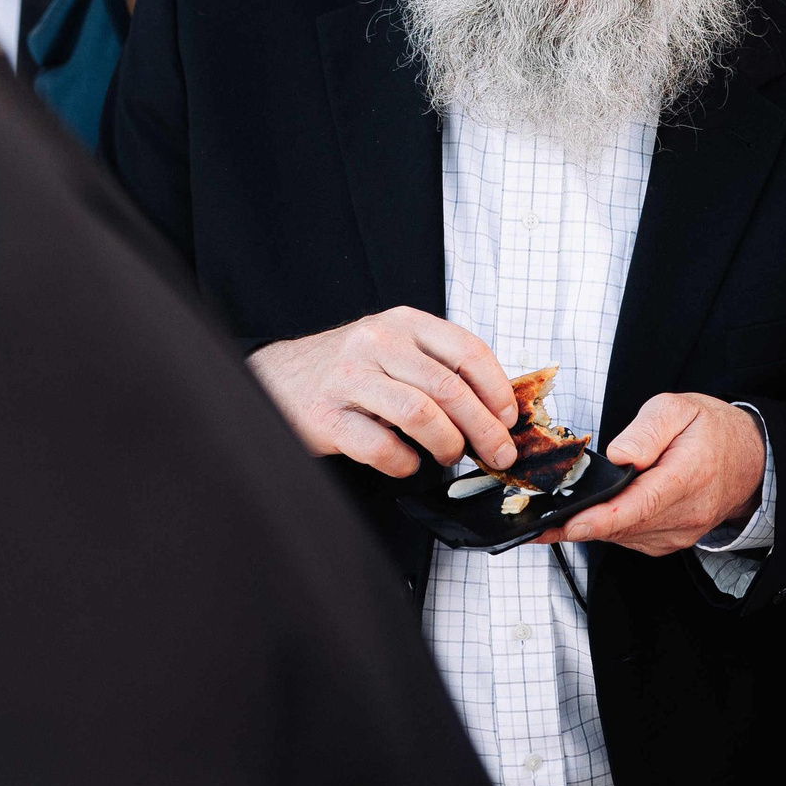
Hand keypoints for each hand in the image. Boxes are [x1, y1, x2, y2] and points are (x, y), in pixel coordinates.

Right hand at [246, 307, 518, 477]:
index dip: (497, 389)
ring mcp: (350, 378)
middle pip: (449, 388)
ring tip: (451, 456)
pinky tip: (408, 463)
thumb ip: (438, 367)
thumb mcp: (395, 349)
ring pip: (419, 413)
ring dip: (447, 443)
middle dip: (484, 428)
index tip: (509, 418)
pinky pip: (379, 445)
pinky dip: (403, 461)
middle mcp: (377, 343)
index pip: (467, 350)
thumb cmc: (349, 369)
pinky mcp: (327, 416)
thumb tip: (496, 409)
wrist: (276, 378)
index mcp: (404, 322)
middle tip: (499, 453)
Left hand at [535, 392, 764, 555]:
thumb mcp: (679, 408)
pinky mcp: (670, 542)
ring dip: (592, 525)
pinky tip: (597, 511)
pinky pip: (630, 539)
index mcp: (689, 476)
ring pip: (622, 536)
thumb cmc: (711, 430)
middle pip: (623, 525)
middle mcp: (687, 513)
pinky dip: (610, 527)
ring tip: (562, 511)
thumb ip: (647, 429)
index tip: (568, 524)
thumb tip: (619, 456)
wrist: (749, 459)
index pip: (640, 505)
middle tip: (538, 516)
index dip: (600, 518)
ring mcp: (680, 533)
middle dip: (580, 521)